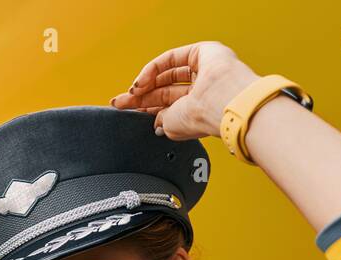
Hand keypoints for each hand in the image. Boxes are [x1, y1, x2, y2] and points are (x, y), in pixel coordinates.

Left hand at [110, 41, 259, 140]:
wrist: (220, 104)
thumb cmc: (203, 119)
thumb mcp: (172, 126)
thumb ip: (162, 120)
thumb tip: (155, 121)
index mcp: (198, 110)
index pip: (167, 106)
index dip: (145, 108)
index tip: (127, 112)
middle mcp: (202, 91)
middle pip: (164, 90)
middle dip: (140, 97)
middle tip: (120, 103)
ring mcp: (203, 70)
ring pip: (166, 74)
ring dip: (144, 83)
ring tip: (130, 93)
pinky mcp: (202, 53)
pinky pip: (170, 58)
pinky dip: (152, 69)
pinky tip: (140, 82)